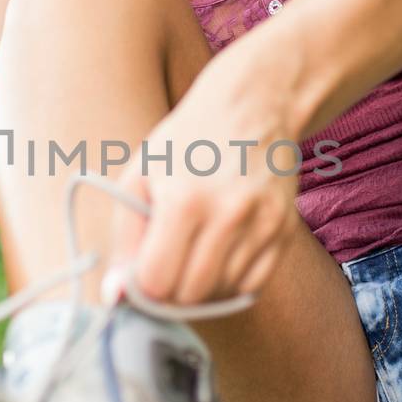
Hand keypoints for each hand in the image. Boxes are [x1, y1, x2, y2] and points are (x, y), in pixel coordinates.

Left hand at [105, 53, 302, 306]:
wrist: (254, 105)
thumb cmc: (187, 141)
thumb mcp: (140, 175)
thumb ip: (125, 238)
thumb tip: (116, 296)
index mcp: (184, 200)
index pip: (157, 282)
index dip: (142, 285)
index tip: (140, 270)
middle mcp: (228, 215)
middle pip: (190, 295)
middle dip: (170, 290)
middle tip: (164, 266)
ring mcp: (262, 225)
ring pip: (222, 295)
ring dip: (201, 286)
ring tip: (191, 253)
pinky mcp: (285, 231)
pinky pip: (252, 285)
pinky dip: (230, 282)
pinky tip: (218, 255)